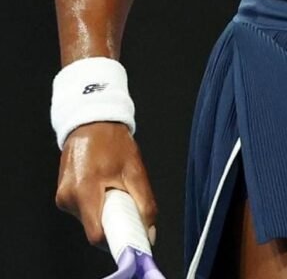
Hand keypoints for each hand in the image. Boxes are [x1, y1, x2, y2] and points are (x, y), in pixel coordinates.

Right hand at [55, 122, 156, 248]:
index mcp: (85, 190)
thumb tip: (149, 231)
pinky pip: (83, 210)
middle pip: (94, 227)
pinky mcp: (63, 195)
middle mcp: (68, 197)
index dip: (115, 239)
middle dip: (113, 221)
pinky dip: (97, 205)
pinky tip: (104, 186)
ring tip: (114, 188)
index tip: (129, 237)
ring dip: (105, 211)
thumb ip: (144, 202)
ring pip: (89, 220)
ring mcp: (63, 196)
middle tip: (126, 204)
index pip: (96, 234)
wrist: (92, 121)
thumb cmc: (112, 141)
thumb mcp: (135, 169)